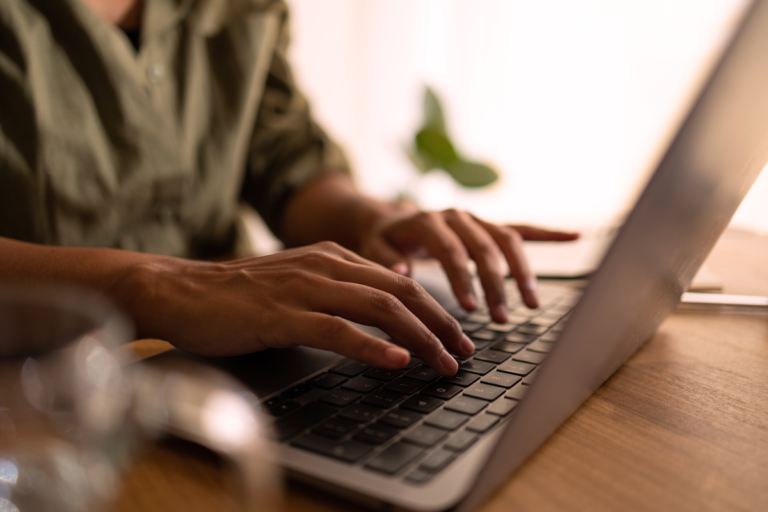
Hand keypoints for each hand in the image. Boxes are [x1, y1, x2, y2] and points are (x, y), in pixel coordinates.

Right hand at [119, 242, 473, 374]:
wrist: (181, 290)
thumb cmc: (239, 294)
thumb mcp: (298, 282)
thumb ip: (338, 290)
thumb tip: (381, 312)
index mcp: (333, 257)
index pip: (400, 282)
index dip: (435, 309)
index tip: (456, 336)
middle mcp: (325, 266)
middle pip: (400, 292)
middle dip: (440, 324)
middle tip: (463, 353)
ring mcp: (303, 288)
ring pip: (378, 308)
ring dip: (419, 337)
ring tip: (444, 362)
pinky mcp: (280, 314)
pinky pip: (336, 329)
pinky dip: (371, 346)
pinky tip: (395, 361)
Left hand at [357, 208, 578, 322]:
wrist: (386, 219)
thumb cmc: (380, 239)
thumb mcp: (372, 248)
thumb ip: (384, 259)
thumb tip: (400, 272)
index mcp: (427, 221)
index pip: (451, 250)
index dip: (462, 279)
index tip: (469, 309)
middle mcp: (455, 215)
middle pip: (484, 248)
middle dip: (496, 284)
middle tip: (502, 318)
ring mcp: (474, 219)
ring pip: (506, 240)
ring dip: (521, 271)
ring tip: (531, 304)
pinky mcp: (486, 225)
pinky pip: (520, 228)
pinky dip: (548, 233)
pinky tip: (575, 236)